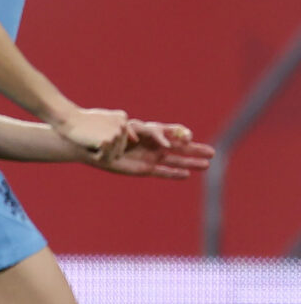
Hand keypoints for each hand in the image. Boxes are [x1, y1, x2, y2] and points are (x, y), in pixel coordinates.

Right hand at [50, 105, 131, 160]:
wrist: (66, 118)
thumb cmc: (81, 121)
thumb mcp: (103, 119)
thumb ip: (119, 127)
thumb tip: (136, 140)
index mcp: (122, 117)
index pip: (121, 141)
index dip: (105, 141)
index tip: (94, 131)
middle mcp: (123, 124)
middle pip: (120, 149)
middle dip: (106, 149)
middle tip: (90, 137)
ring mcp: (117, 132)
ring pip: (115, 155)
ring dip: (101, 153)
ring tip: (90, 140)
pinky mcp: (109, 140)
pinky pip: (107, 158)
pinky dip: (96, 156)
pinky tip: (88, 145)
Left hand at [91, 120, 214, 179]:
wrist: (91, 145)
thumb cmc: (107, 133)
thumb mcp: (125, 129)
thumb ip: (142, 132)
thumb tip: (159, 140)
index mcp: (148, 132)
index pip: (170, 132)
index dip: (181, 134)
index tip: (188, 137)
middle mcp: (151, 145)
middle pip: (178, 147)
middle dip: (195, 150)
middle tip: (212, 153)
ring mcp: (149, 157)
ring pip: (174, 160)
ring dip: (189, 162)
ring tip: (206, 165)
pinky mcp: (143, 169)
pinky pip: (162, 172)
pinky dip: (173, 173)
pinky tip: (186, 174)